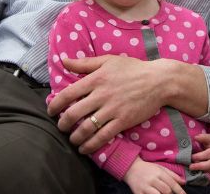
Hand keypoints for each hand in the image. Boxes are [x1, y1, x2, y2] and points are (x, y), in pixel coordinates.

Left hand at [47, 55, 163, 153]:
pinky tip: (84, 148)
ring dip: (74, 137)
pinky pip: (102, 137)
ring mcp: (112, 109)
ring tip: (72, 139)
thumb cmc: (133, 68)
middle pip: (73, 114)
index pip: (67, 94)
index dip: (55, 105)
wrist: (158, 80)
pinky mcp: (123, 121)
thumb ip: (84, 63)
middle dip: (62, 124)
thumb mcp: (108, 60)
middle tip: (61, 127)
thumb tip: (64, 61)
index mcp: (96, 78)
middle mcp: (101, 95)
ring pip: (86, 128)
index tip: (51, 110)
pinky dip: (90, 145)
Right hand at [124, 158, 185, 193]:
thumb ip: (172, 175)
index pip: (172, 183)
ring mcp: (145, 187)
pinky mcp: (138, 193)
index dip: (180, 191)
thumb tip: (183, 182)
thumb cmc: (148, 169)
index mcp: (159, 173)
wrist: (131, 168)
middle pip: (166, 190)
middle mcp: (152, 179)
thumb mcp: (161, 168)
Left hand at [189, 133, 209, 174]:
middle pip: (209, 164)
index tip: (192, 157)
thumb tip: (196, 137)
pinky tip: (197, 171)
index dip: (199, 156)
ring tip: (192, 168)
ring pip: (209, 170)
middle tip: (190, 166)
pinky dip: (203, 173)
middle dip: (199, 165)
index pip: (208, 153)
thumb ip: (204, 137)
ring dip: (200, 170)